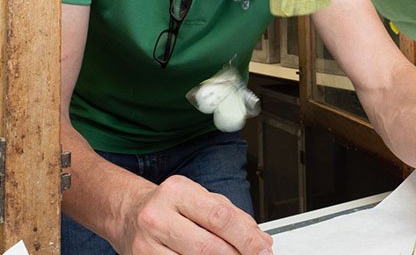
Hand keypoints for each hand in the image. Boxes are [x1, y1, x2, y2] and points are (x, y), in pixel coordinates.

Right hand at [116, 175, 272, 253]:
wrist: (128, 213)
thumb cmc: (169, 205)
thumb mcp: (201, 197)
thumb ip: (232, 215)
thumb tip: (260, 239)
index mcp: (178, 191)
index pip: (220, 217)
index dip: (246, 237)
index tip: (263, 249)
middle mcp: (159, 216)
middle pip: (208, 246)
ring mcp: (147, 244)